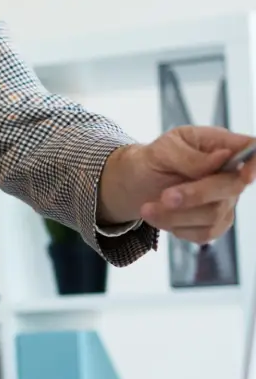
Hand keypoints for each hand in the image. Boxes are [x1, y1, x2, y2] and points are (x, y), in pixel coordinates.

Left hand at [98, 126, 255, 242]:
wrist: (135, 184)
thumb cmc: (153, 160)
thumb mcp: (164, 149)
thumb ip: (191, 155)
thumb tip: (222, 156)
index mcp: (221, 145)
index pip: (252, 148)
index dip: (255, 163)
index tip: (244, 175)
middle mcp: (229, 173)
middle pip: (232, 187)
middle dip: (195, 195)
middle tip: (165, 197)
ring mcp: (224, 200)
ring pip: (215, 214)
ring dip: (176, 215)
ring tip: (149, 208)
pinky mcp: (214, 223)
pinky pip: (205, 233)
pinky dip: (177, 228)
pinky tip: (162, 217)